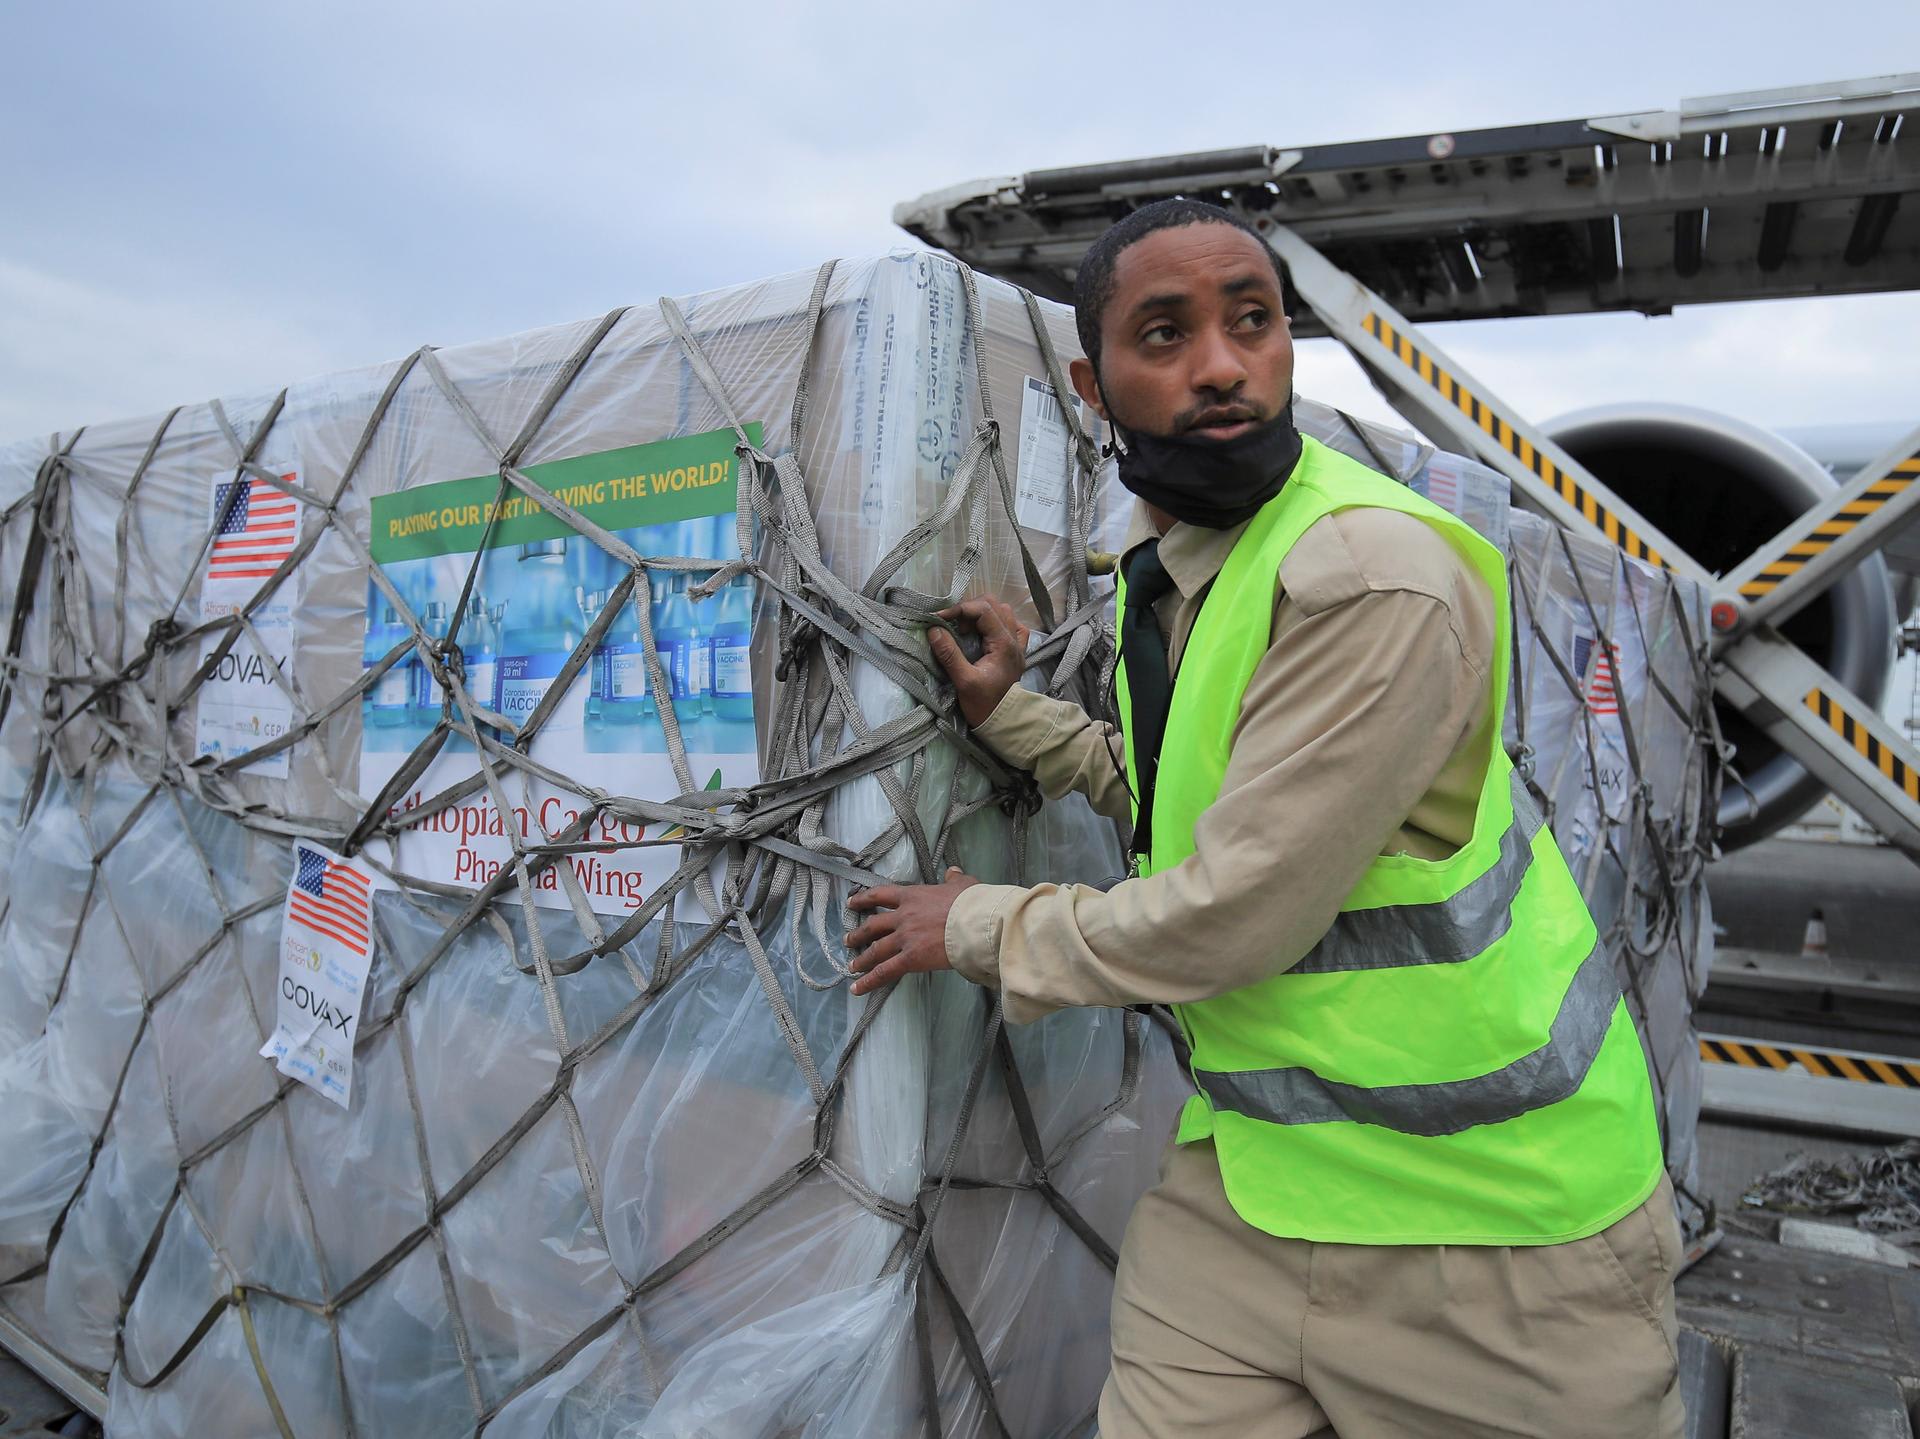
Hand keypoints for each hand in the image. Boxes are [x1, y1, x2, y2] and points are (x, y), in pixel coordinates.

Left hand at [845, 867, 979, 995]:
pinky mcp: (910, 958)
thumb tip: (952, 872)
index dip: (863, 899)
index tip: (852, 903)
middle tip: (848, 939)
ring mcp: (904, 938)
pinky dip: (869, 981)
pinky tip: (857, 987)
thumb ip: (954, 878)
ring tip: (852, 966)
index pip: (881, 895)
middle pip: (873, 925)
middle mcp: (903, 916)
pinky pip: (885, 971)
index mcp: (912, 896)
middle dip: (858, 933)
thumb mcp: (962, 884)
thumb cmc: (971, 903)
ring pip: (875, 950)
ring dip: (861, 959)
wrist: (976, 922)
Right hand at [930, 597, 1029, 727]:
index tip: (939, 619)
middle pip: (993, 605)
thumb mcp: (964, 681)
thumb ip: (949, 654)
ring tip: (965, 630)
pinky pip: (1010, 625)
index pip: (983, 610)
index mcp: (1004, 643)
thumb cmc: (985, 705)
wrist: (1004, 723)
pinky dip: (995, 622)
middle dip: (968, 609)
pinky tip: (984, 633)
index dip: (959, 609)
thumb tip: (934, 629)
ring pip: (1002, 612)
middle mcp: (1013, 639)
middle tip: (953, 626)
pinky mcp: (1015, 651)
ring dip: (981, 614)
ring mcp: (1017, 644)